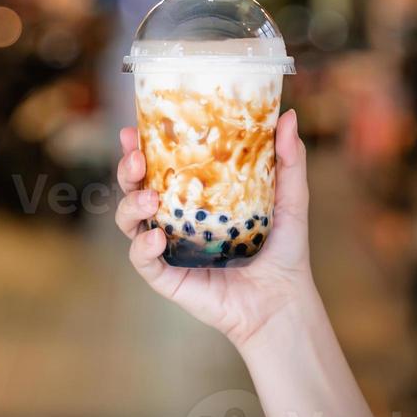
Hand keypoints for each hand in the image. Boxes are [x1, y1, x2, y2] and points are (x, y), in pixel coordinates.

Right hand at [114, 110, 311, 348]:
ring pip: (129, 220)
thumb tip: (287, 115)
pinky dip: (142, 245)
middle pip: (134, 187)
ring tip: (150, 197)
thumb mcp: (289, 197)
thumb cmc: (283, 248)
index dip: (141, 145)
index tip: (134, 128)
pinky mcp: (166, 276)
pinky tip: (156, 236)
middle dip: (127, 169)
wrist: (282, 300)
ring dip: (131, 203)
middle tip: (136, 157)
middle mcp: (174, 216)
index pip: (159, 163)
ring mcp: (167, 246)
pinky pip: (142, 259)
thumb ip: (288, 159)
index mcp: (194, 193)